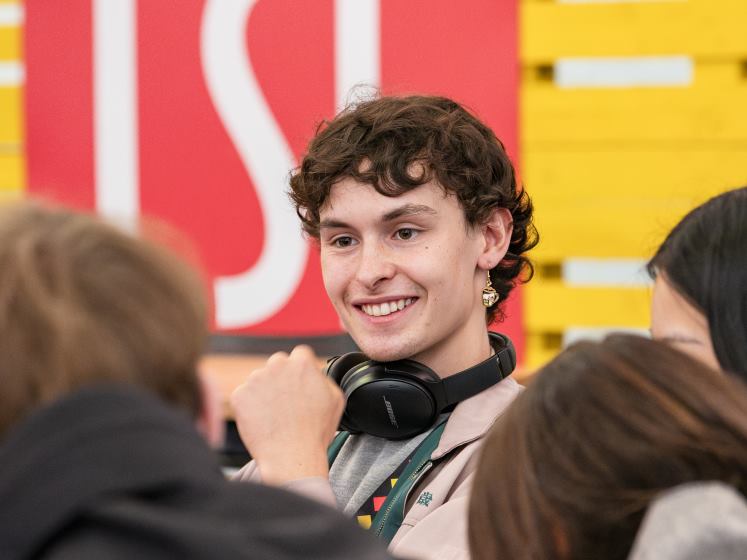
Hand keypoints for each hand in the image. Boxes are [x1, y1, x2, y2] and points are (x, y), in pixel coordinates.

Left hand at [230, 345, 344, 484]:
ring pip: (259, 380)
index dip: (300, 371)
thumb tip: (315, 374)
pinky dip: (250, 408)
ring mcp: (256, 379)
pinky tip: (262, 423)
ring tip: (275, 417)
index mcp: (302, 362)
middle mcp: (277, 364)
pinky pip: (244, 396)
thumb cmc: (316, 432)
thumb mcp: (336, 399)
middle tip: (286, 402)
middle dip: (280, 378)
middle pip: (277, 364)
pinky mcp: (239, 395)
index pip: (300, 355)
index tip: (299, 385)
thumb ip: (323, 379)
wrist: (291, 457)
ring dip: (264, 392)